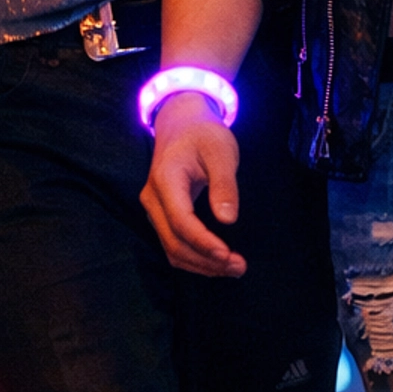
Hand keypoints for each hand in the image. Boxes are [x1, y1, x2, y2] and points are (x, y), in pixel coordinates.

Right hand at [140, 94, 246, 276]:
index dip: (204, 243)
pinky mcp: (160, 215)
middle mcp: (153, 198)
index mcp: (166, 179)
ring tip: (233, 268)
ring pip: (171, 249)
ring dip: (201, 265)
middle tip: (240, 267)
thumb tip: (228, 220)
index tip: (229, 256)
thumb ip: (224, 184)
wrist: (181, 123)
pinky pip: (172, 244)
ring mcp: (153, 208)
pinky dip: (194, 258)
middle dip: (206, 261)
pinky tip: (217, 262)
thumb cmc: (204, 134)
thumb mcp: (221, 151)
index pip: (181, 221)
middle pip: (174, 242)